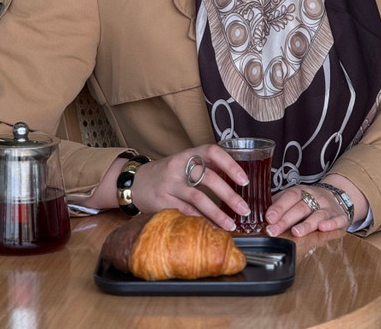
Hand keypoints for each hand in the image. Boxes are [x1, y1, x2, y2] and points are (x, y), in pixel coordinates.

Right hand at [131, 145, 251, 231]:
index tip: (244, 180)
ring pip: (197, 198)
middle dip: (229, 195)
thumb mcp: (184, 162)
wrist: (136, 182)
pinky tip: (212, 228)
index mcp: (188, 154)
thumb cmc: (167, 173)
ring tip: (232, 225)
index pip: (212, 151)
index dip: (230, 164)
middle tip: (244, 209)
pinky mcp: (161, 201)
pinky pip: (185, 212)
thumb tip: (236, 177)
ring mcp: (169, 184)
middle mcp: (178, 166)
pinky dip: (201, 221)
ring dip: (217, 214)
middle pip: (207, 177)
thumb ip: (205, 166)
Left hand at [265, 175, 367, 237]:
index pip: (289, 196)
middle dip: (286, 220)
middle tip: (273, 230)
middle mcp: (314, 197)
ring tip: (296, 232)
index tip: (268, 217)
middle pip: (300, 208)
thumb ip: (279, 202)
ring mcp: (327, 207)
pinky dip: (331, 224)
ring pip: (317, 215)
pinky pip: (337, 220)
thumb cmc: (310, 200)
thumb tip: (260, 210)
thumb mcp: (295, 197)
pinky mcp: (339, 216)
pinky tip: (323, 228)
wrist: (338, 196)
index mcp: (301, 192)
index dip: (278, 207)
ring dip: (306, 224)